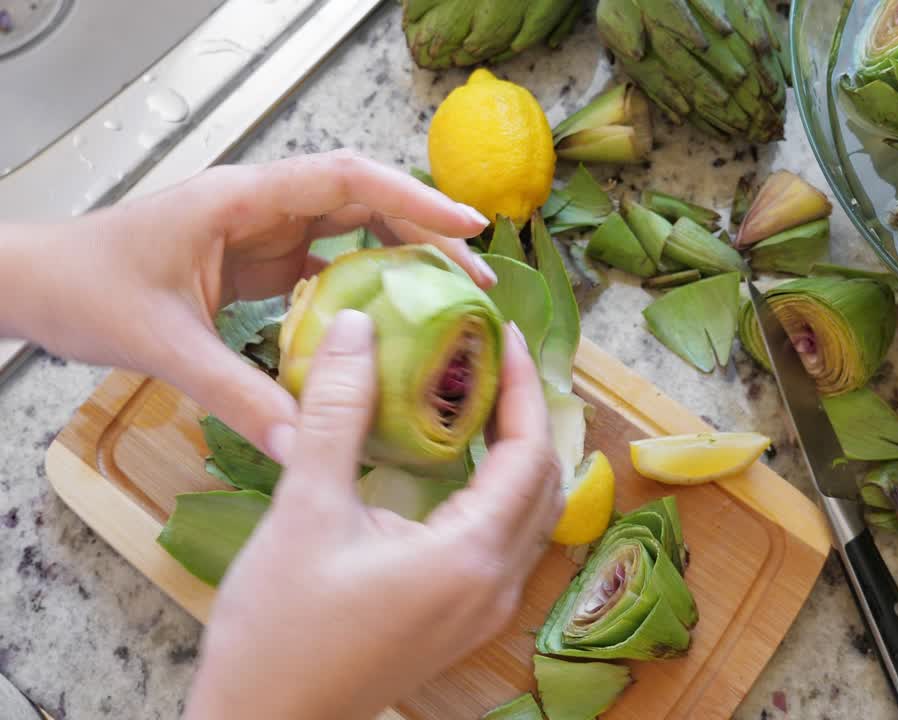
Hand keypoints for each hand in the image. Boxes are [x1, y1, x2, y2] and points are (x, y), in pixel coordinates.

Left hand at [0, 150, 494, 460]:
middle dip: (425, 234)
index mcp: (241, 200)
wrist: (34, 286)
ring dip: (403, 260)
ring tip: (452, 301)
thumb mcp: (166, 345)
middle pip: (364, 202)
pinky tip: (393, 328)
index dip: (413, 199)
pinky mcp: (259, 264)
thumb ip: (240, 398)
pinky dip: (367, 291)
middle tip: (477, 280)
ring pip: (352, 232)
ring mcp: (262, 234)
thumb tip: (307, 451)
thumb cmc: (86, 290)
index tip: (468, 227)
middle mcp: (261, 207)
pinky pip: (329, 268)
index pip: (344, 180)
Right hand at [185, 312, 562, 719]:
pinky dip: (496, 492)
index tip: (506, 336)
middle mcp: (496, 586)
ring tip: (478, 400)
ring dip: (515, 454)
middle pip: (542, 482)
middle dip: (526, 414)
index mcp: (471, 557)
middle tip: (492, 361)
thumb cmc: (278, 631)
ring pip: (529, 514)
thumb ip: (337, 414)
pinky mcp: (462, 621)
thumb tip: (358, 327)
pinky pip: (506, 541)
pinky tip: (455, 466)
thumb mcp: (304, 512)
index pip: (530, 453)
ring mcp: (484, 610)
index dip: (525, 387)